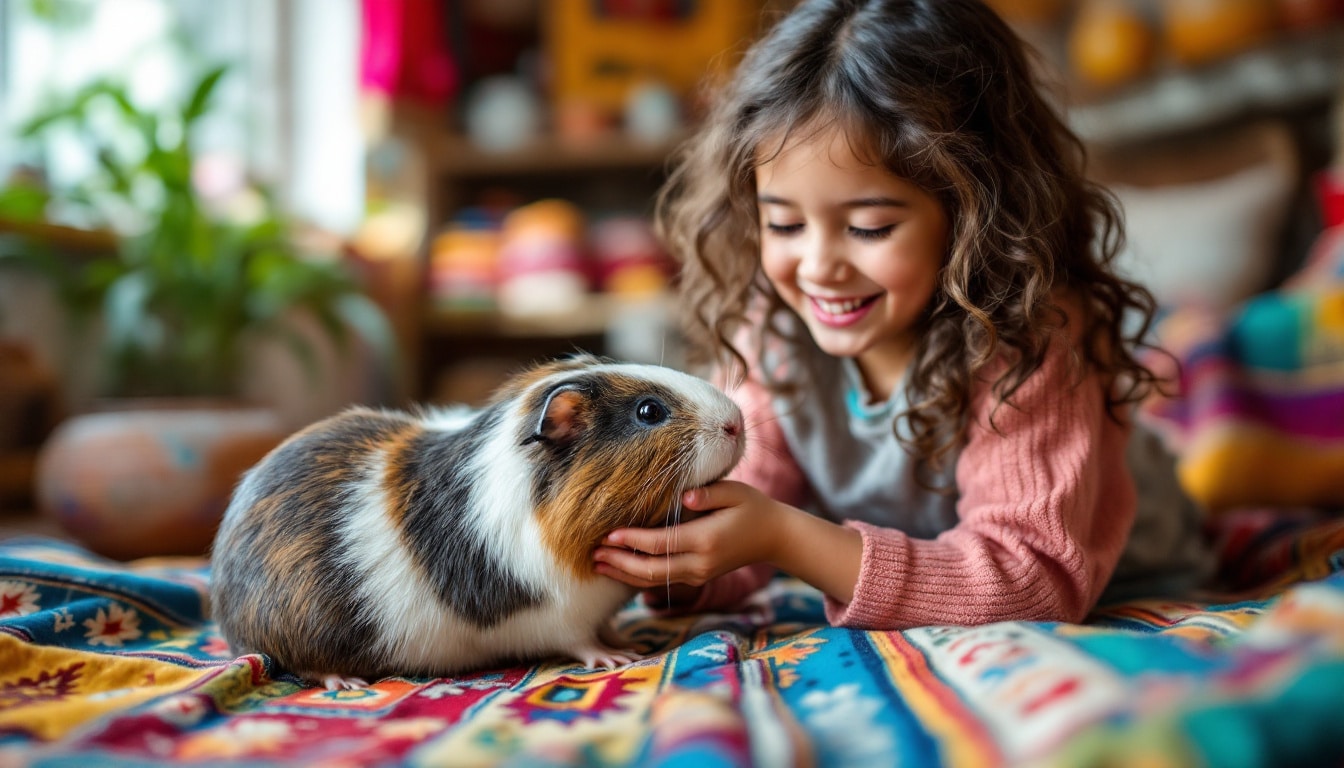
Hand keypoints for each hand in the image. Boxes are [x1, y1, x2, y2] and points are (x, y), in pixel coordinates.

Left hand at [592, 480, 783, 589]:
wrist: (773, 537)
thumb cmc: (752, 508)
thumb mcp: (735, 492)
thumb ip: (708, 494)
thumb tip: (683, 496)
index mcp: (706, 540)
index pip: (660, 544)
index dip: (633, 541)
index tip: (609, 534)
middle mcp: (699, 563)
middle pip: (651, 570)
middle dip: (620, 563)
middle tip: (593, 553)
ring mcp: (698, 574)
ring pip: (653, 581)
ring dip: (624, 574)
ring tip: (597, 564)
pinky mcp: (697, 577)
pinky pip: (662, 581)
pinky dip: (638, 577)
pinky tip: (620, 570)